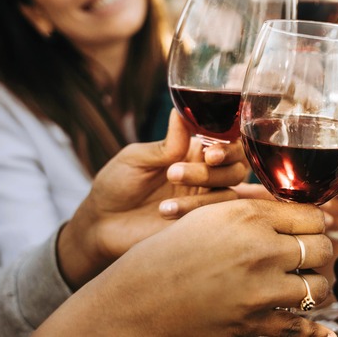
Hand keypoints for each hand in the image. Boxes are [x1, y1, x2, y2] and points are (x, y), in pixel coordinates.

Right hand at [37, 199, 336, 336]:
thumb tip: (297, 213)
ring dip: (313, 285)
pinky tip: (320, 327)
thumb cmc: (165, 256)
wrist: (134, 305)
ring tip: (300, 282)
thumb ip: (254, 212)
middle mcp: (260, 251)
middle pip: (322, 249)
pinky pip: (303, 326)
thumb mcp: (207, 217)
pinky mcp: (255, 326)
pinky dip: (314, 327)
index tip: (308, 227)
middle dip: (318, 251)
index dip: (313, 221)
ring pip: (319, 287)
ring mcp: (260, 293)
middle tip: (306, 253)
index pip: (311, 215)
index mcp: (247, 216)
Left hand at [58, 110, 247, 288]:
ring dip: (201, 188)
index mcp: (193, 152)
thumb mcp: (137, 158)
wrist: (101, 224)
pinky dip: (193, 210)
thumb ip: (167, 144)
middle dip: (213, 168)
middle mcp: (206, 174)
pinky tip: (165, 211)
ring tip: (164, 195)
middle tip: (176, 171)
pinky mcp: (201, 224)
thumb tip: (181, 113)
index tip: (208, 150)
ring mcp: (205, 200)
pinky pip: (216, 216)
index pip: (227, 142)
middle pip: (236, 166)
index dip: (227, 144)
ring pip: (229, 191)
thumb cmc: (116, 184)